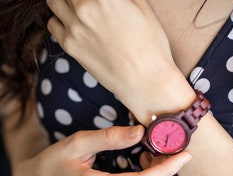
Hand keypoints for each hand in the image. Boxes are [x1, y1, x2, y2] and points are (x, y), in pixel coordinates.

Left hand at [46, 0, 195, 124]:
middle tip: (89, 4)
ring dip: (66, 1)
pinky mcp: (70, 46)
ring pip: (54, 1)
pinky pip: (52, 23)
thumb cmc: (152, 46)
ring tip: (78, 8)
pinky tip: (74, 24)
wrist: (146, 82)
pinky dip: (60, 20)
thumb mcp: (144, 9)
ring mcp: (74, 27)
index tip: (97, 1)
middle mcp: (84, 6)